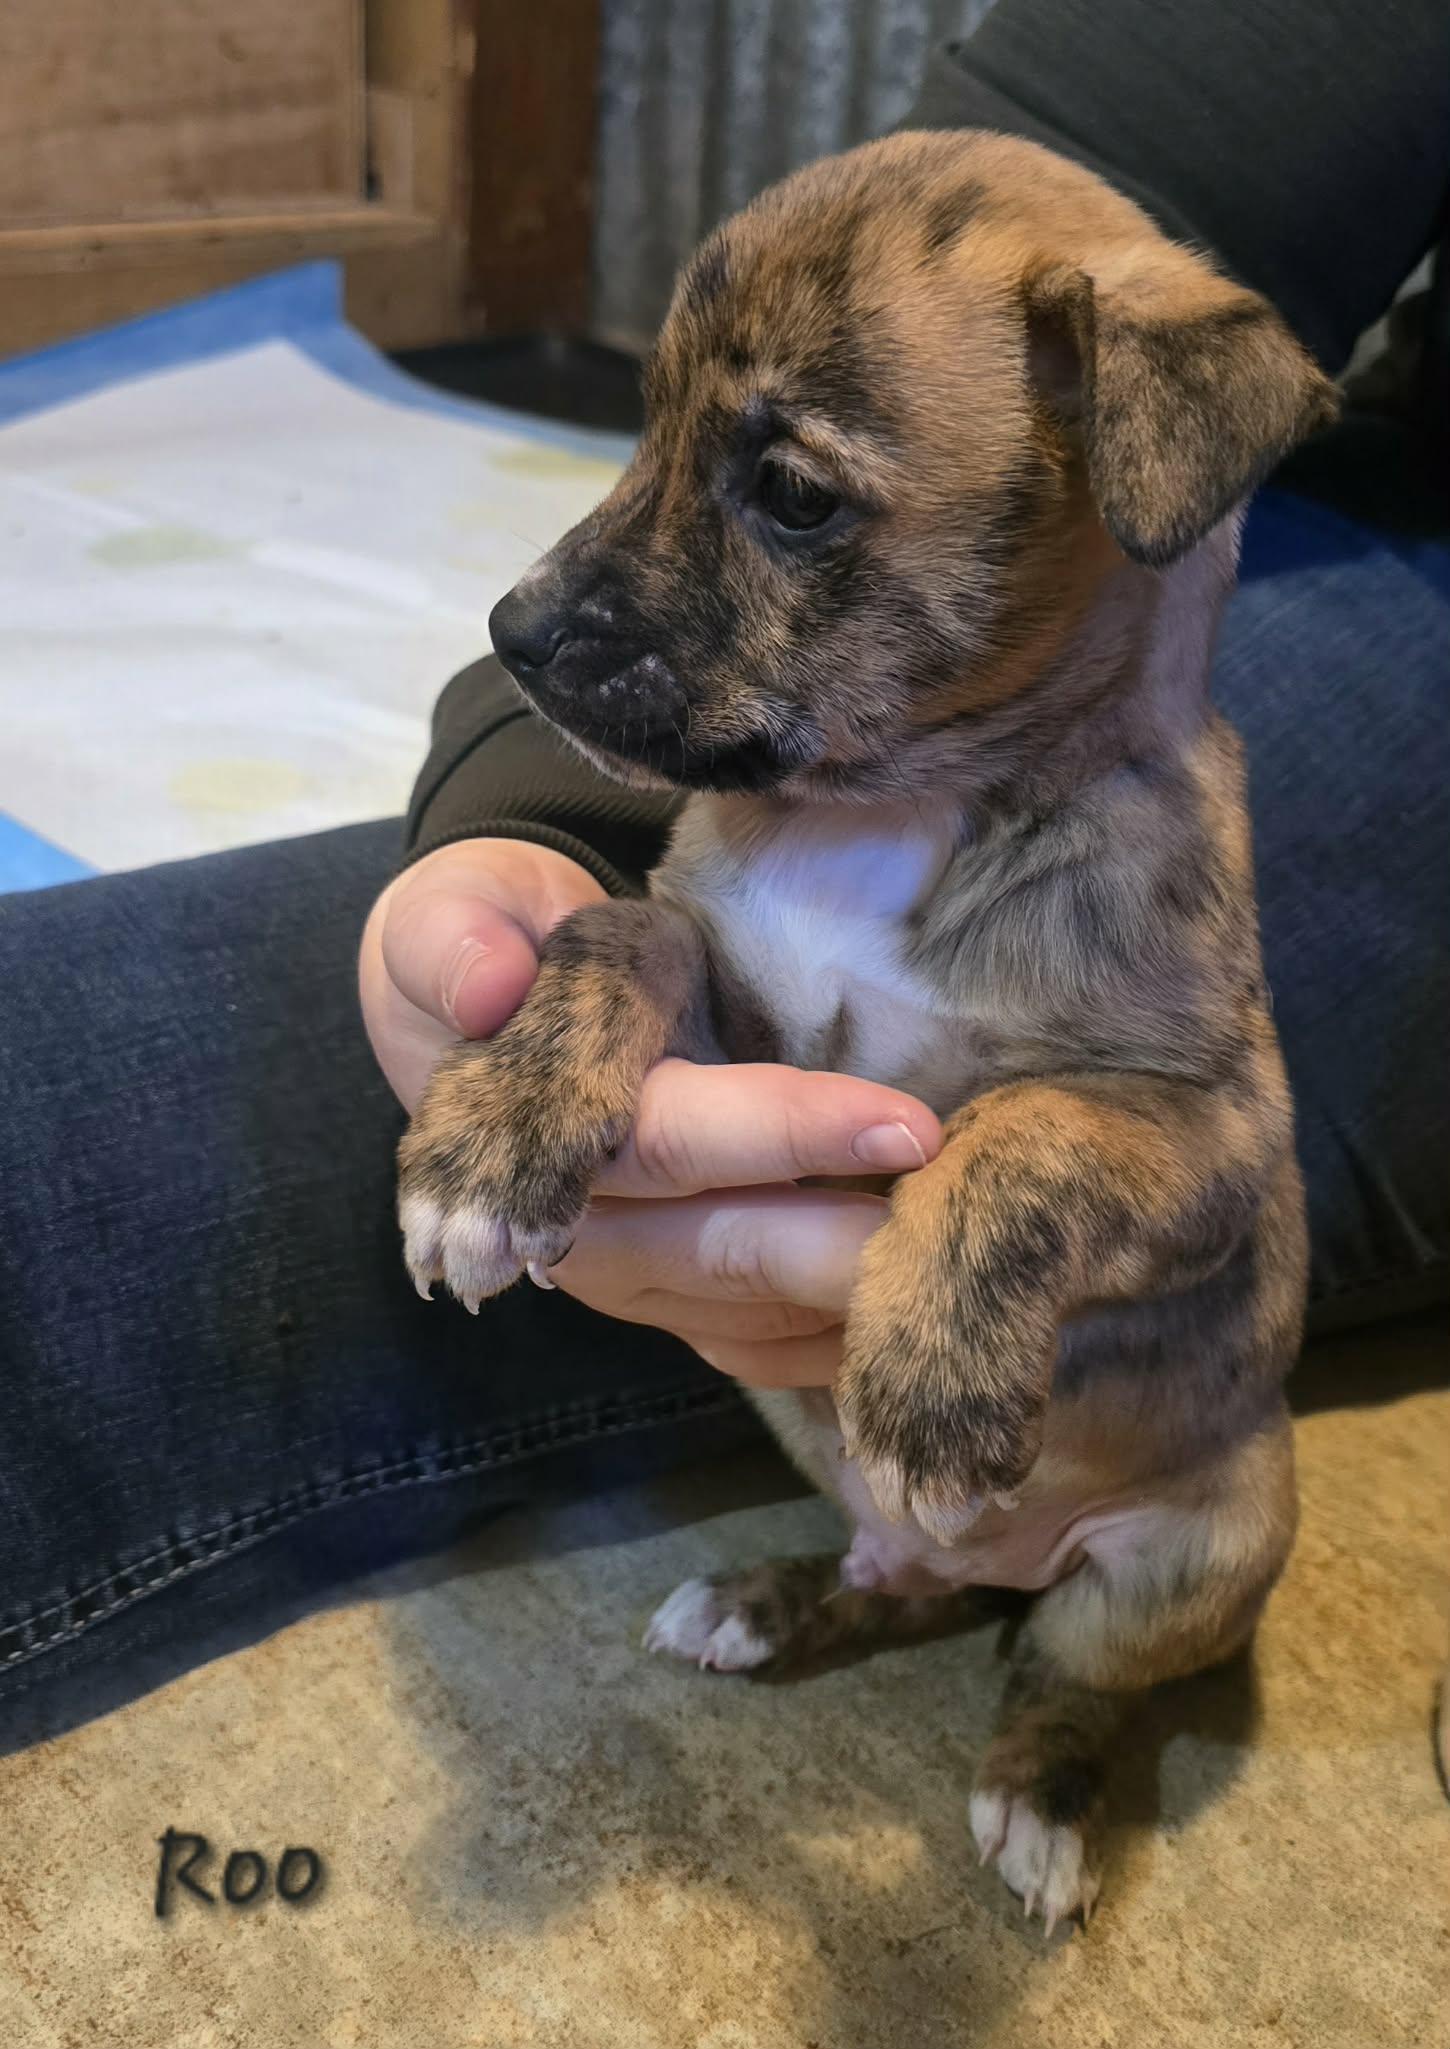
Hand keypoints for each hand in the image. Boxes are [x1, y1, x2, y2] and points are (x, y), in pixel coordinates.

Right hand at [360, 838, 942, 1384]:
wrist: (476, 1018)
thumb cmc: (489, 942)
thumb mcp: (454, 909)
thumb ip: (458, 936)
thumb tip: (488, 985)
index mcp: (543, 1129)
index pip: (679, 1140)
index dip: (793, 1134)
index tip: (913, 1126)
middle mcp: (587, 1230)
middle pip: (739, 1252)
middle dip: (866, 1243)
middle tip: (992, 1216)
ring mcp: (634, 1285)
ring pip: (767, 1316)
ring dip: (875, 1299)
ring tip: (997, 1256)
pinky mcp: (675, 1311)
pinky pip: (773, 1350)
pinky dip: (856, 1337)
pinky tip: (943, 1301)